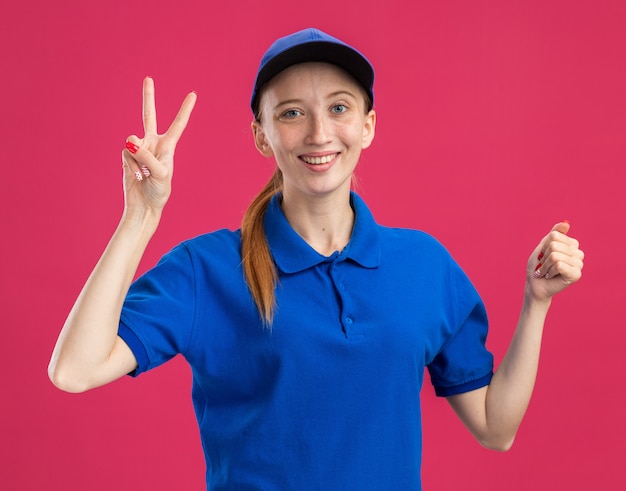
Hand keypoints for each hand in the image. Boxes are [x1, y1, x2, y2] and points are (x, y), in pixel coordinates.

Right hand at [121, 77, 196, 211]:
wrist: (144, 205)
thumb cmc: (159, 191)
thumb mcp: (160, 174)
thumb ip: (146, 156)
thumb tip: (130, 141)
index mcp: (168, 146)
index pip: (178, 125)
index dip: (185, 110)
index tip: (193, 95)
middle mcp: (153, 144)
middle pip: (149, 115)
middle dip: (148, 97)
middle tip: (148, 78)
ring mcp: (139, 149)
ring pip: (132, 141)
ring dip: (137, 157)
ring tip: (143, 173)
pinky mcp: (126, 156)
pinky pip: (125, 153)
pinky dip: (130, 166)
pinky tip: (136, 175)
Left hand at [526, 221, 583, 300]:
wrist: (535, 284)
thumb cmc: (538, 266)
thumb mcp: (544, 246)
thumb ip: (555, 233)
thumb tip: (565, 222)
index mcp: (572, 244)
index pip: (555, 235)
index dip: (544, 246)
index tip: (544, 255)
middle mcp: (578, 253)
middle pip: (555, 245)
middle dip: (544, 256)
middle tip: (545, 265)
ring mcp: (579, 264)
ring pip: (555, 256)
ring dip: (546, 265)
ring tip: (547, 271)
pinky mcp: (576, 275)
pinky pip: (559, 265)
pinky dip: (550, 271)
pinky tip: (551, 276)